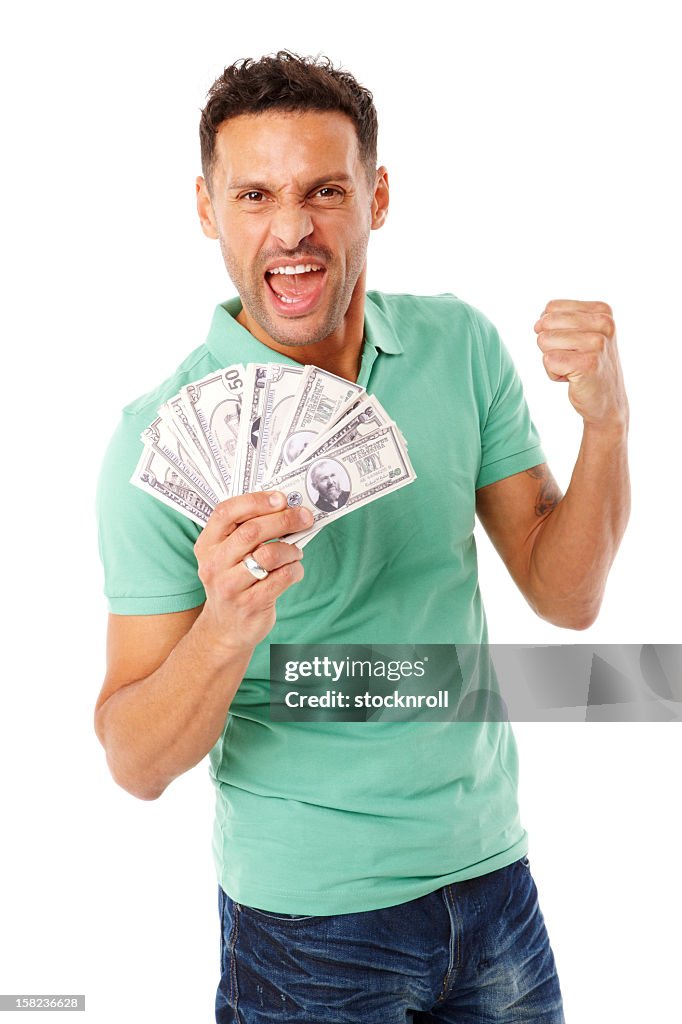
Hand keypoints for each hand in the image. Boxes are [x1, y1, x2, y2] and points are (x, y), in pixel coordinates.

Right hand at [194, 491, 312, 654]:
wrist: (224, 629)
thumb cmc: (233, 582)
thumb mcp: (227, 555)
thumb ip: (246, 531)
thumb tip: (285, 506)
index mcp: (207, 544)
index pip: (227, 512)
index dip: (257, 501)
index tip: (281, 498)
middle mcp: (214, 564)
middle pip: (252, 531)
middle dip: (284, 520)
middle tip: (304, 517)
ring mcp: (230, 586)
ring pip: (269, 554)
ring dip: (291, 549)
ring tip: (295, 552)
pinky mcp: (250, 604)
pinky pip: (282, 578)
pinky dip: (295, 570)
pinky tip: (294, 570)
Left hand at [534, 299, 627, 431]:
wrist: (607, 403)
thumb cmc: (588, 367)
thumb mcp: (582, 333)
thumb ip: (561, 319)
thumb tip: (539, 323)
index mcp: (602, 310)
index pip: (552, 307)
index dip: (552, 330)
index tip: (573, 345)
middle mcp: (604, 323)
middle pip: (546, 323)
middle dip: (550, 345)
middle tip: (571, 359)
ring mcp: (597, 343)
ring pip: (544, 341)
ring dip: (552, 361)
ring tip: (573, 368)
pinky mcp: (588, 363)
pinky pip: (548, 361)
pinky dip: (553, 374)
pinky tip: (572, 379)